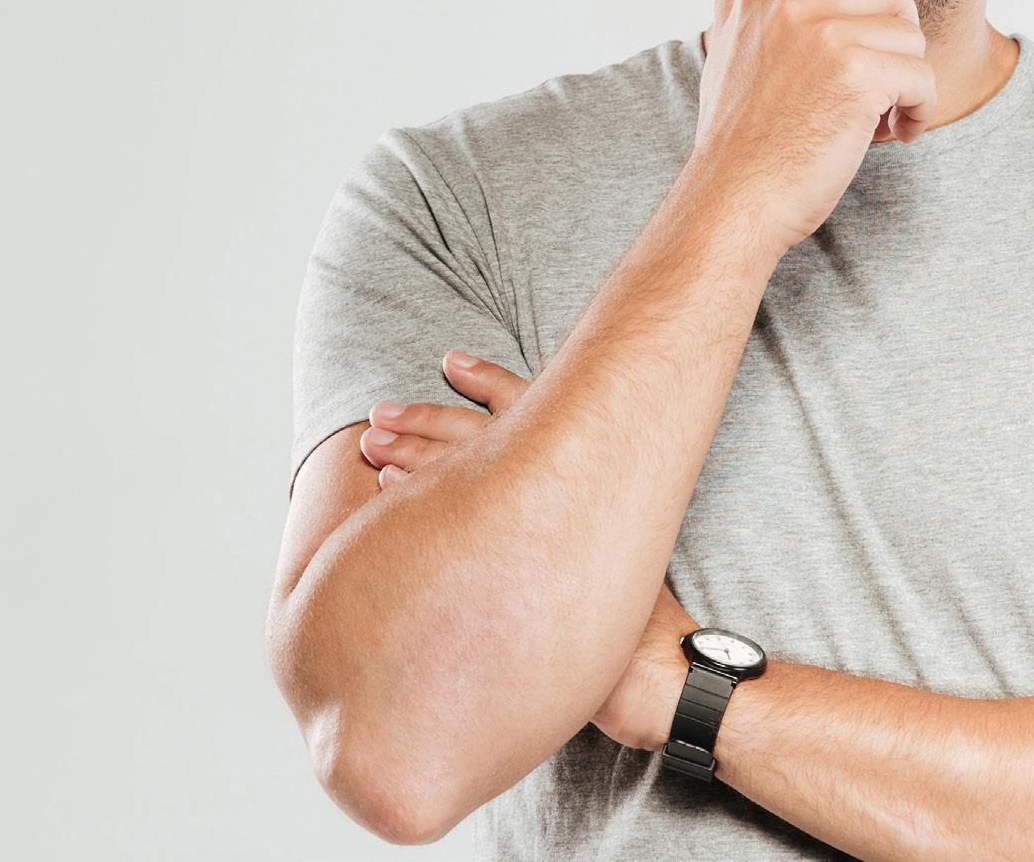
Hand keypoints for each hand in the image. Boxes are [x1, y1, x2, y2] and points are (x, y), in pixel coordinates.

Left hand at [354, 361, 693, 761]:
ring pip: (456, 473)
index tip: (451, 360)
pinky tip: (388, 493)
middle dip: (424, 420)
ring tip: (371, 446)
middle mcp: (559, 489)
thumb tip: (526, 483)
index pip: (527, 406)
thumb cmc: (634, 616)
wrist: (662, 673)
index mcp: (581, 473)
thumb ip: (568, 500)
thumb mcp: (610, 538)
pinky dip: (414, 504)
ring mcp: (537, 528)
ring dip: (409, 455)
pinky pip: (450, 524)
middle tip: (379, 414)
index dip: (486, 380)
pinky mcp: (515, 568)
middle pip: (477, 436)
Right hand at [691, 0, 941, 252]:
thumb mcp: (725, 45)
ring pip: (909, 33)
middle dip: (892, 37)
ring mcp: (822, 30)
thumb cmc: (737, 129)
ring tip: (866, 116)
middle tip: (863, 88)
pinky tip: (880, 133)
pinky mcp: (855, 71)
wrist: (735, 196)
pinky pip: (921, 77)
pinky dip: (914, 113)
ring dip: (904, 82)